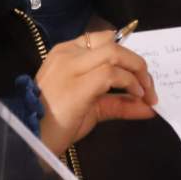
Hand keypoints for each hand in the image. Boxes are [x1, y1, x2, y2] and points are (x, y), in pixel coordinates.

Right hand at [36, 30, 158, 155]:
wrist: (31, 140)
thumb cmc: (55, 125)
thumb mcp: (91, 109)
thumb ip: (118, 103)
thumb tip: (149, 107)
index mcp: (65, 53)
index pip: (102, 39)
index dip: (126, 54)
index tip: (138, 73)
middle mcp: (67, 54)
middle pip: (112, 45)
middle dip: (137, 63)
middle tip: (149, 86)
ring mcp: (71, 67)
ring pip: (114, 54)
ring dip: (138, 72)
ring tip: (146, 93)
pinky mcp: (78, 84)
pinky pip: (111, 74)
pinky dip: (130, 83)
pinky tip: (137, 97)